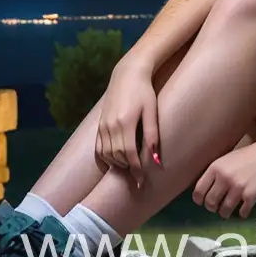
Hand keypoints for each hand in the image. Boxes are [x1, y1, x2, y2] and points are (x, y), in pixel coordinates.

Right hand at [95, 56, 160, 187]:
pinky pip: (99, 147)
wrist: (128, 74)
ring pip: (107, 154)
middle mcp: (111, 126)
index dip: (136, 171)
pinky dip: (106, 157)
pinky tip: (115, 159)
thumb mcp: (152, 111)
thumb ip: (152, 135)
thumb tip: (156, 160)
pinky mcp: (100, 123)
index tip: (141, 182)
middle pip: (118, 157)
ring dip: (117, 164)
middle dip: (128, 169)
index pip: (130, 155)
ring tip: (129, 167)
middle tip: (137, 177)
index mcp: (126, 123)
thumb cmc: (144, 91)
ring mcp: (103, 125)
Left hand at [193, 132, 255, 218]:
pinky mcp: (251, 195)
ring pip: (223, 211)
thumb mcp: (232, 158)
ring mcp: (237, 187)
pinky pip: (242, 212)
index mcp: (216, 166)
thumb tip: (212, 189)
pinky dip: (243, 213)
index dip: (200, 200)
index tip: (205, 202)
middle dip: (214, 208)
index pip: (198, 191)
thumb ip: (221, 172)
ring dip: (227, 213)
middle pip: (209, 204)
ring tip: (231, 211)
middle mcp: (224, 177)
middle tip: (220, 207)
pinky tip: (247, 208)